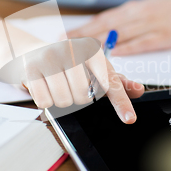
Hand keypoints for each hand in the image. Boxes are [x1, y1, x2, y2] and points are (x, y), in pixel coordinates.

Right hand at [21, 38, 143, 122]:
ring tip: (58, 85)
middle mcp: (72, 51)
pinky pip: (44, 101)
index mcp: (92, 51)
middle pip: (84, 98)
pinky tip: (44, 85)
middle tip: (72, 86)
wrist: (34, 52)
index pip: (110, 83)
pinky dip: (46, 100)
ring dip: (62, 100)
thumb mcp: (96, 68)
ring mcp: (50, 58)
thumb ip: (116, 82)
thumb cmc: (70, 63)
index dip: (121, 103)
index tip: (130, 119)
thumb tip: (138, 90)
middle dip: (78, 99)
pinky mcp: (31, 68)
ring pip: (64, 101)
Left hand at [67, 0, 170, 54]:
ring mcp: (154, 24)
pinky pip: (144, 43)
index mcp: (137, 7)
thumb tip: (113, 26)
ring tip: (80, 53)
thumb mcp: (154, 6)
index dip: (84, 28)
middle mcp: (141, 13)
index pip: (104, 18)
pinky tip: (115, 56)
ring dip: (99, 44)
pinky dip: (127, 49)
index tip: (65, 35)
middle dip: (83, 36)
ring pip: (121, 35)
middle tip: (63, 46)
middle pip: (107, 26)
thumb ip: (133, 16)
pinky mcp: (167, 37)